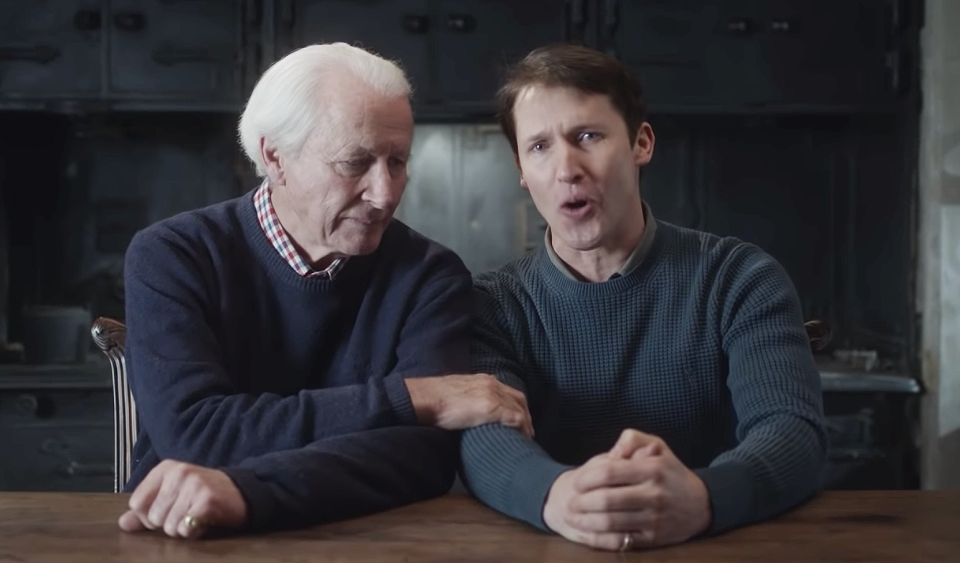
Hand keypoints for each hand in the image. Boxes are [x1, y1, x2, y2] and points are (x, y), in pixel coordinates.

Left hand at [119, 460, 247, 538]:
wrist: (240, 492)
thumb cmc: (202, 494)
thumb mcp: (172, 495)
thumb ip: (146, 509)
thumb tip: (123, 523)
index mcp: (165, 469)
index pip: (137, 503)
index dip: (148, 516)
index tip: (167, 510)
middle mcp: (179, 472)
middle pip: (152, 517)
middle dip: (167, 523)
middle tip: (186, 513)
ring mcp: (194, 484)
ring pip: (168, 526)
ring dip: (181, 529)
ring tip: (195, 516)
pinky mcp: (207, 500)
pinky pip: (185, 529)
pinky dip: (193, 532)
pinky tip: (203, 521)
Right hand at [405, 374, 533, 436]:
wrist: (425, 398)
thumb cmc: (434, 399)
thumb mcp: (456, 393)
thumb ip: (468, 398)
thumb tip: (470, 411)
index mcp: (483, 380)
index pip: (508, 391)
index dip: (516, 405)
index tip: (519, 419)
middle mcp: (491, 384)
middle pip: (518, 399)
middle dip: (525, 415)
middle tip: (527, 431)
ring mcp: (493, 395)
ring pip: (519, 409)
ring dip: (526, 424)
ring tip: (526, 438)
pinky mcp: (492, 407)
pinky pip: (515, 418)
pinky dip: (522, 428)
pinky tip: (523, 438)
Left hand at [543, 429, 710, 550]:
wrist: (701, 504)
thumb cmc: (671, 472)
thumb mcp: (658, 446)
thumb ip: (633, 439)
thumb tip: (616, 448)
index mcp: (652, 469)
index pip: (609, 472)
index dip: (586, 477)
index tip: (576, 481)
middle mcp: (654, 495)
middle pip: (606, 500)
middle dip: (581, 502)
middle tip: (569, 502)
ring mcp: (653, 519)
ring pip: (610, 522)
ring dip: (585, 521)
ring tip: (571, 517)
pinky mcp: (653, 539)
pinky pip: (620, 541)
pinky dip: (599, 538)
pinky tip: (586, 532)